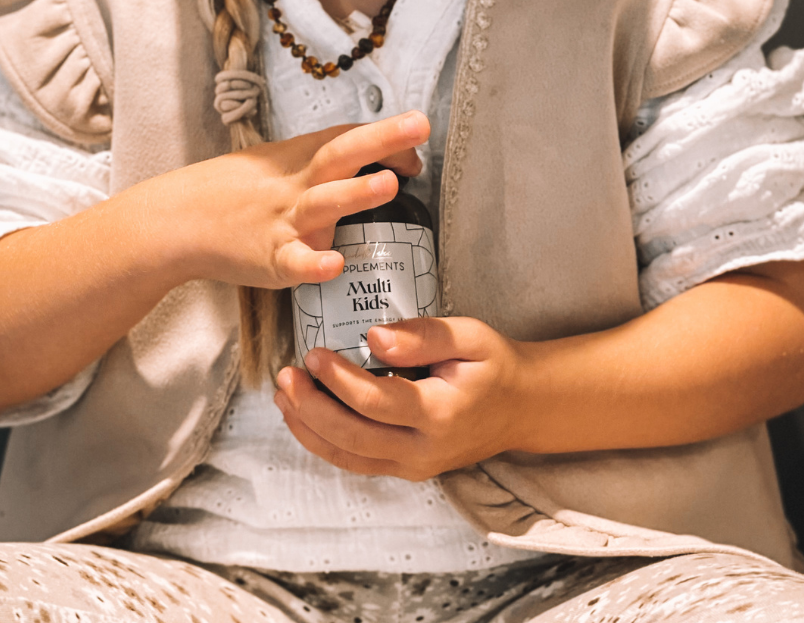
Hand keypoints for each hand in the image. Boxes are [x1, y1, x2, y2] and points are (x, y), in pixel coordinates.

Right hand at [139, 110, 430, 289]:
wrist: (179, 220)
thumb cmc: (237, 192)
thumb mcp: (280, 164)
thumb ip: (326, 163)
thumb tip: (381, 159)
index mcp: (302, 159)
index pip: (349, 138)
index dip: (386, 135)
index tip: (418, 132)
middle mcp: (298, 185)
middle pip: (343, 156)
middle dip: (382, 140)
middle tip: (417, 126)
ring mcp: (285, 221)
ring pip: (325, 204)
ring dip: (357, 193)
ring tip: (391, 183)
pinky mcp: (271, 259)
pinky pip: (296, 263)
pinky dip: (314, 263)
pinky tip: (335, 264)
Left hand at [274, 316, 524, 479]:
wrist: (520, 407)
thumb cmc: (493, 365)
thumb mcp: (469, 336)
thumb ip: (423, 335)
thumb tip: (374, 338)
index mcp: (441, 413)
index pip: (377, 402)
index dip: (339, 380)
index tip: (314, 353)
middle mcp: (424, 450)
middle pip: (353, 437)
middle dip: (311, 407)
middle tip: (286, 375)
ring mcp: (413, 466)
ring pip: (348, 457)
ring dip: (308, 429)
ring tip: (283, 396)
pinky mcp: (405, 468)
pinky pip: (356, 461)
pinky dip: (323, 442)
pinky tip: (303, 417)